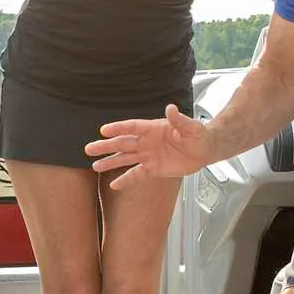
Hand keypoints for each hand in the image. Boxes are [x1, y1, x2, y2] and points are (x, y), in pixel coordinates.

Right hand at [85, 103, 209, 188]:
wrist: (204, 151)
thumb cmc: (198, 135)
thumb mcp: (191, 127)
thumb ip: (179, 120)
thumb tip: (170, 109)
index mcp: (153, 129)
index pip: (132, 128)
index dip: (118, 128)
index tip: (104, 130)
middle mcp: (147, 142)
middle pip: (123, 143)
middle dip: (106, 146)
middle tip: (89, 148)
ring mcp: (148, 156)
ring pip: (125, 159)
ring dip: (110, 162)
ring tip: (95, 166)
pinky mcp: (153, 169)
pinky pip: (136, 175)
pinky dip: (125, 180)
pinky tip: (113, 185)